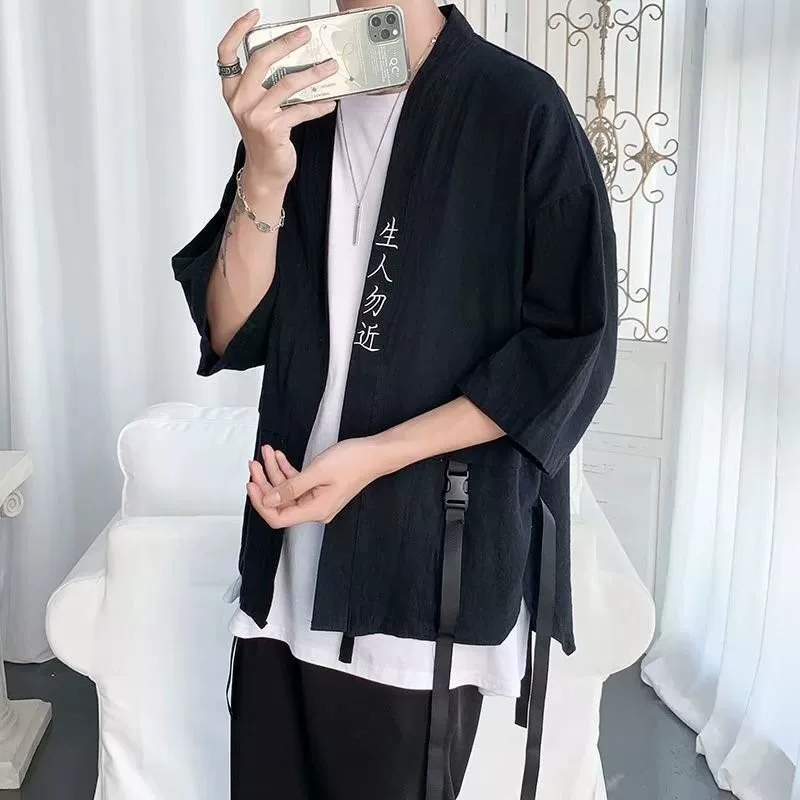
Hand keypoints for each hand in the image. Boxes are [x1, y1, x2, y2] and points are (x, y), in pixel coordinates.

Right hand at [217, 10, 338, 189]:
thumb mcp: (257, 109)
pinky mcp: (273, 129)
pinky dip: (318, 105)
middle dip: (286, 43)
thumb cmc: (263, 140)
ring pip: (287, 83)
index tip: (253, 15)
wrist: (264, 172)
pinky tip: (329, 102)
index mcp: (233, 91)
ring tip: (329, 67)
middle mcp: (241, 101)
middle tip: (304, 35)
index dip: (238, 30)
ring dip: (313, 73)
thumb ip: (266, 87)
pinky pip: (301, 110)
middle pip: (261, 60)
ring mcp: (256, 115)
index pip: (227, 53)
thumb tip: (295, 64)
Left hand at [247, 440, 383, 528]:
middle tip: (255, 464)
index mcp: (315, 510)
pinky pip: (298, 483)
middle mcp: (316, 509)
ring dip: (275, 472)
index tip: (251, 484)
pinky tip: (280, 457)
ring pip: (287, 490)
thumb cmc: (353, 461)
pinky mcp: (321, 489)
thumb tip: (269, 500)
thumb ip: (290, 488)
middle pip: (280, 502)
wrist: (375, 454)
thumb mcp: (317, 472)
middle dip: (265, 482)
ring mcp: (318, 499)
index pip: (278, 517)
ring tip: (267, 454)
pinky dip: (287, 470)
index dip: (261, 502)